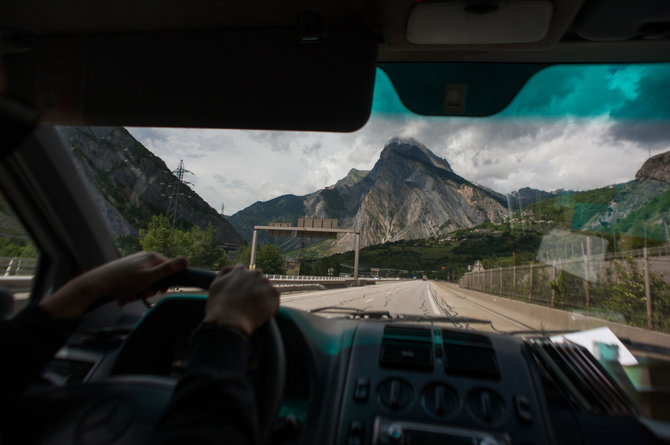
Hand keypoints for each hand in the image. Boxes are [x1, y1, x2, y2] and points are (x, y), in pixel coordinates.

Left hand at [40, 252, 187, 318]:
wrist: (98, 283)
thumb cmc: (124, 281)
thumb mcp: (150, 277)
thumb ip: (169, 269)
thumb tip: (187, 260)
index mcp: (153, 257)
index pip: (170, 270)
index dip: (165, 283)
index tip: (158, 291)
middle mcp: (145, 258)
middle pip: (157, 278)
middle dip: (149, 289)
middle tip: (140, 294)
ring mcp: (135, 264)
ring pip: (145, 282)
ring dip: (138, 293)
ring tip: (128, 296)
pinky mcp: (126, 270)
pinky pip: (134, 283)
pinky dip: (130, 291)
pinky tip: (123, 296)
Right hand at [203, 264, 279, 336]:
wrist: (230, 322)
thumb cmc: (219, 307)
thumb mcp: (215, 286)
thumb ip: (224, 273)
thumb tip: (232, 269)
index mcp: (240, 270)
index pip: (244, 272)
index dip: (241, 284)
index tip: (240, 293)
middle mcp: (254, 273)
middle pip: (256, 280)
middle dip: (253, 289)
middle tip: (248, 303)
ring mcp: (265, 283)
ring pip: (266, 288)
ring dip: (262, 297)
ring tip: (254, 310)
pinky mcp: (274, 294)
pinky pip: (274, 298)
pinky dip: (271, 305)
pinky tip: (263, 314)